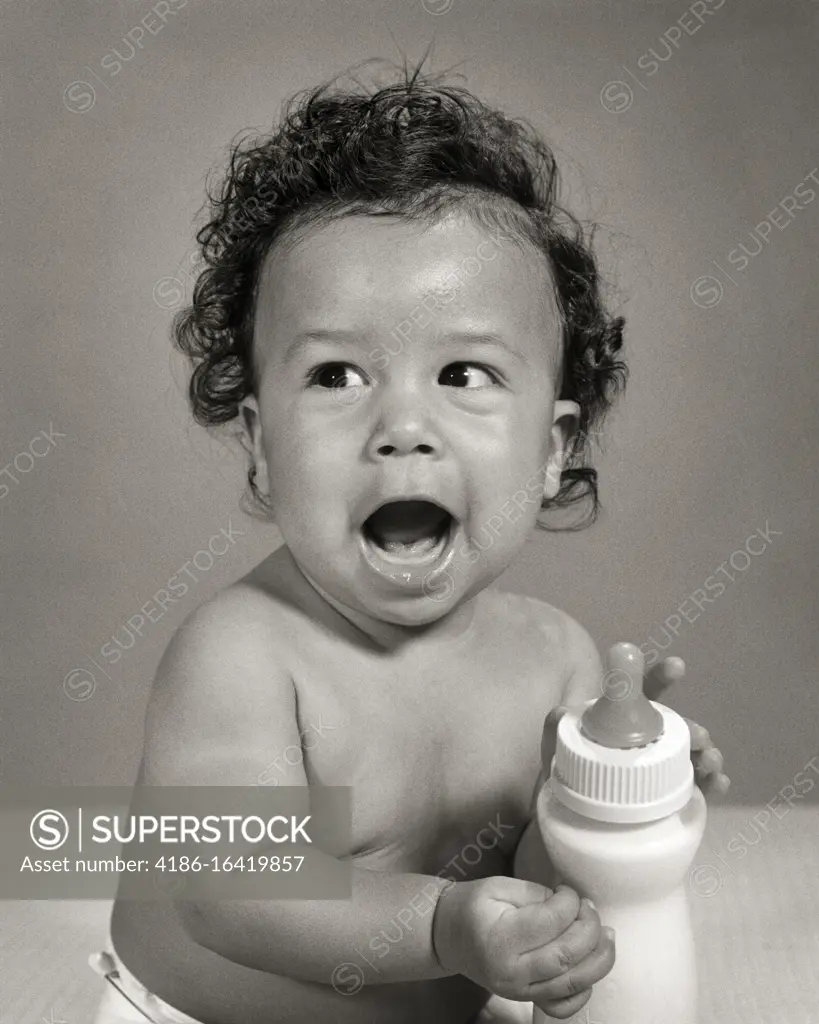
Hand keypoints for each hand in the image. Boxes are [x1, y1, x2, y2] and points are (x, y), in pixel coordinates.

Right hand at [432, 876, 615, 1018]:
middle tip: (588, 907)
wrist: (448, 935)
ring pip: (573, 983)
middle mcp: (512, 972)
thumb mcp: (498, 887)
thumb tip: (570, 904)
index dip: (570, 901)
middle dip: (589, 927)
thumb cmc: (473, 906)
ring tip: (606, 934)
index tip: (567, 890)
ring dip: (599, 958)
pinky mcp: (526, 999)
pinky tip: (590, 966)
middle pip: (568, 955)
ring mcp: (520, 991)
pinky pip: (563, 1006)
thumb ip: (536, 894)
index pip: (552, 921)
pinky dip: (584, 991)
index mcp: (502, 939)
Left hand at [540, 657, 730, 798]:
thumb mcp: (556, 752)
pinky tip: (720, 783)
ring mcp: (662, 771)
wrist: (571, 821)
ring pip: (692, 756)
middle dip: (692, 728)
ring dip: (708, 754)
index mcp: (624, 722)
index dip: (659, 678)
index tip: (676, 667)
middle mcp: (648, 742)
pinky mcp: (671, 799)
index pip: (643, 696)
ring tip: (710, 761)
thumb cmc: (568, 777)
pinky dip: (712, 784)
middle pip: (675, 729)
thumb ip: (555, 730)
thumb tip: (561, 710)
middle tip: (699, 737)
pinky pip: (697, 789)